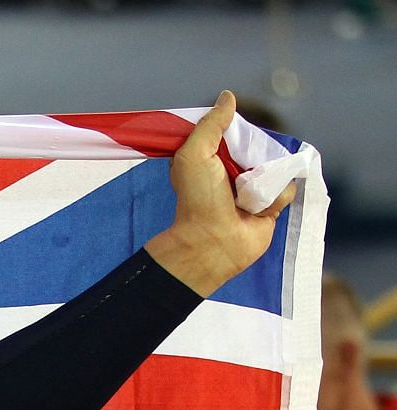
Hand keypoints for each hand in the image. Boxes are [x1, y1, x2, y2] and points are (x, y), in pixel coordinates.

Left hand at [145, 91, 296, 297]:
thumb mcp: (194, 154)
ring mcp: (254, 190)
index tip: (234, 135)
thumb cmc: (198, 199)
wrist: (211, 242)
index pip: (235, 133)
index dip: (237, 132)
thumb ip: (211, 124)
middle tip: (242, 168)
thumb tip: (228, 96)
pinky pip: (286, 189)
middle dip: (257, 153)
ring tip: (247, 194)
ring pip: (278, 167)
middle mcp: (233, 173)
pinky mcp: (270, 206)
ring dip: (267, 178)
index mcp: (212, 159)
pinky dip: (275, 196)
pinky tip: (257, 209)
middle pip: (261, 147)